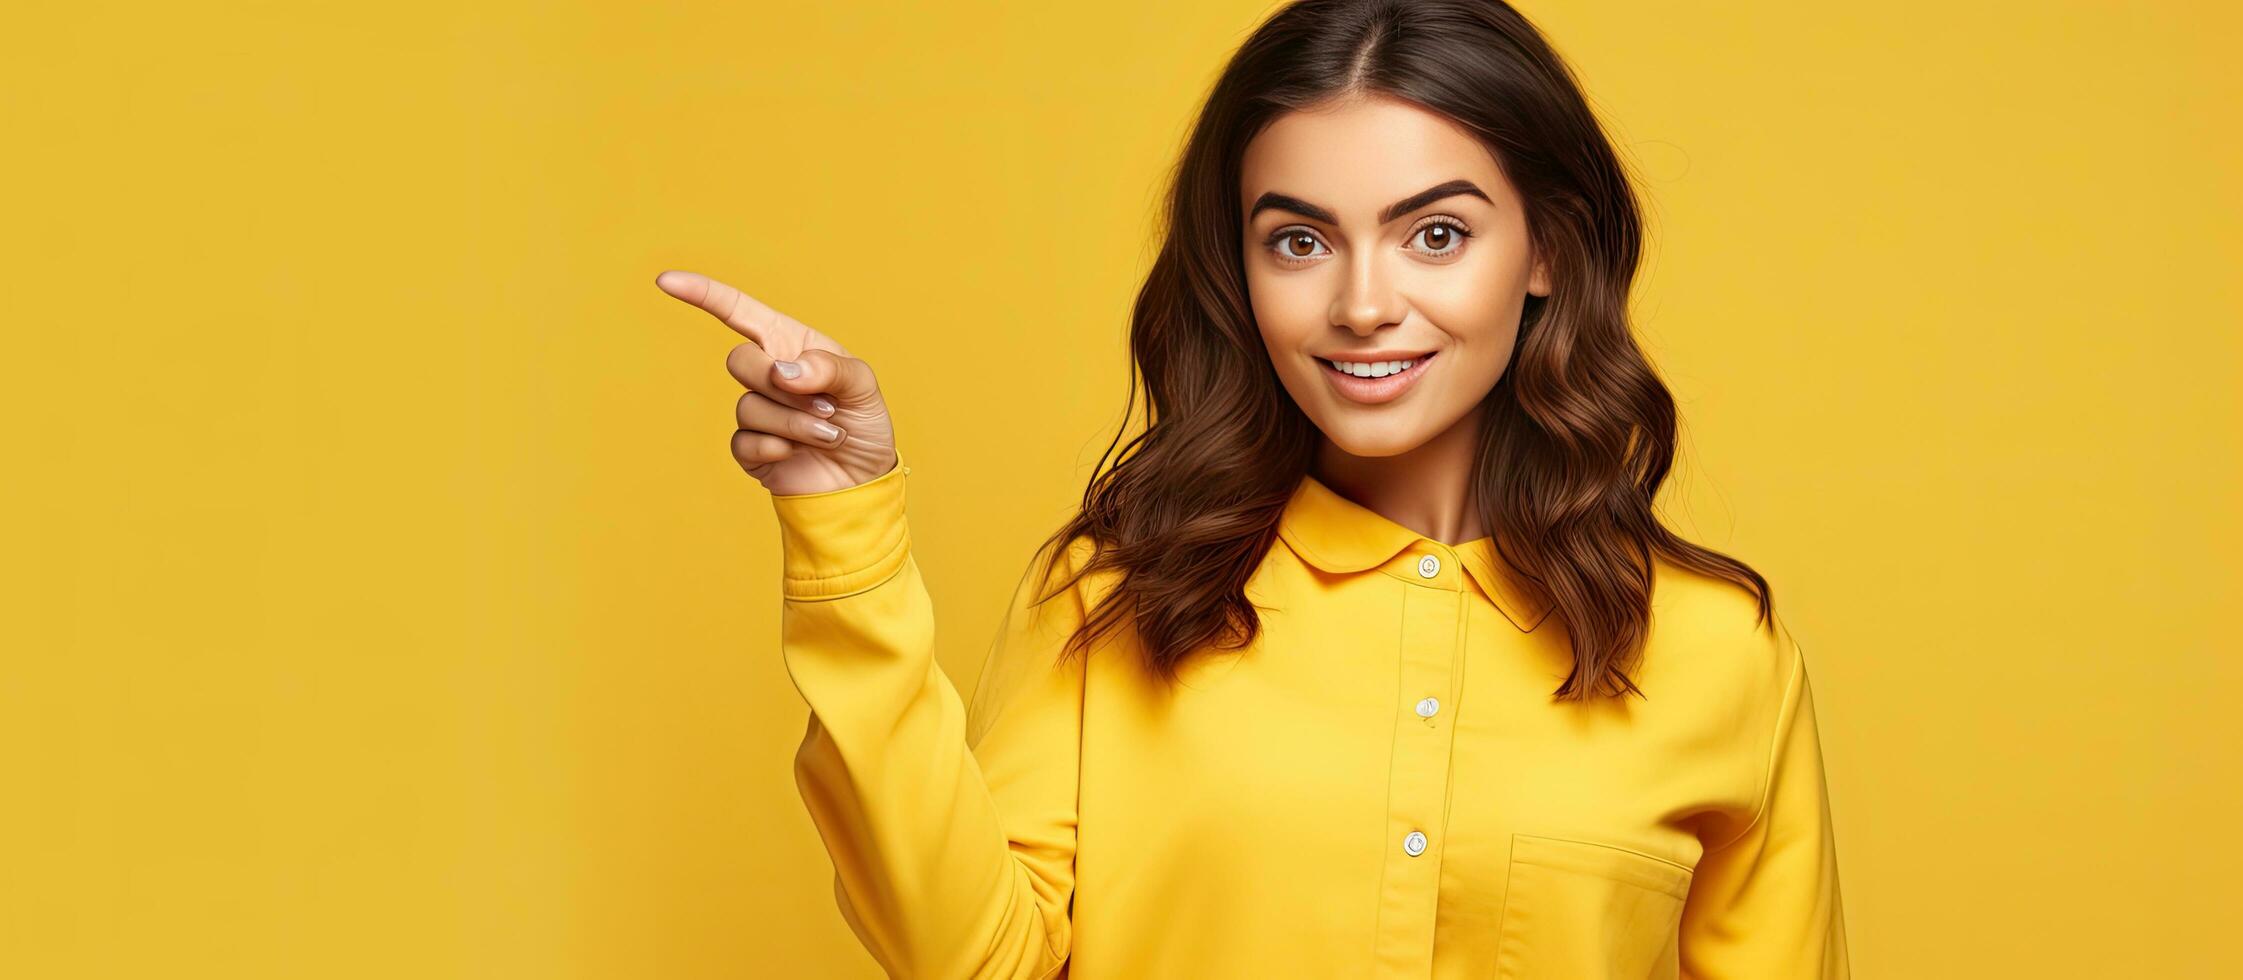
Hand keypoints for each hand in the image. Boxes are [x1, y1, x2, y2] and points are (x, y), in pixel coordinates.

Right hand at [655, 269, 898, 495]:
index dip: (702, 293)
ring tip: (829, 435)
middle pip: (739, 361)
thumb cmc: (864, 424)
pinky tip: (799, 452)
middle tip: (828, 408)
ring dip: (796, 423)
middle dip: (783, 386)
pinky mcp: (749, 449)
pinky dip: (779, 447)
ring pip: (748, 407)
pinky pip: (744, 441)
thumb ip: (829, 367)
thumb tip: (782, 370)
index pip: (739, 311)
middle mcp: (767, 374)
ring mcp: (755, 412)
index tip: (666, 281)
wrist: (864, 479)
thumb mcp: (864, 385)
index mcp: (790, 344)